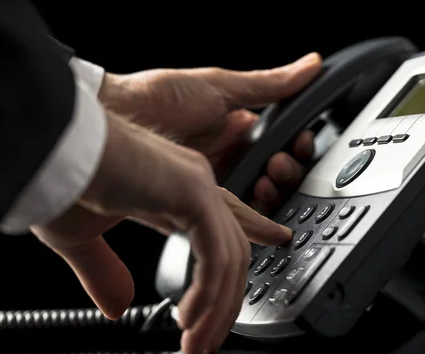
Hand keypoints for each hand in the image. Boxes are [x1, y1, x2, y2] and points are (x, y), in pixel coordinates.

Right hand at [31, 111, 291, 353]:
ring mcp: (199, 187)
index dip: (233, 267)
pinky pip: (215, 257)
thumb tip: (118, 307)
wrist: (50, 150)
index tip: (237, 299)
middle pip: (234, 251)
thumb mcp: (80, 238)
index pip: (223, 230)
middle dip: (227, 300)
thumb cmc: (62, 181)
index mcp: (176, 191)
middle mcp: (196, 185)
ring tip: (197, 340)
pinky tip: (190, 318)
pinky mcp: (193, 194)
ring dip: (217, 308)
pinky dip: (208, 294)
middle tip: (211, 337)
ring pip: (230, 258)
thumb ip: (103, 271)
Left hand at [98, 53, 321, 212]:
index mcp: (238, 128)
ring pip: (257, 198)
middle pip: (274, 174)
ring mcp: (215, 181)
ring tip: (266, 182)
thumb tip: (310, 66)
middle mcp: (230, 156)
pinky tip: (253, 211)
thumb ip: (267, 85)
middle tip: (278, 165)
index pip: (282, 144)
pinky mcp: (198, 204)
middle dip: (286, 171)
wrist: (114, 120)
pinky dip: (247, 216)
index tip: (298, 145)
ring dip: (270, 194)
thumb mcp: (219, 88)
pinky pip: (231, 216)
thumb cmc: (158, 98)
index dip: (295, 148)